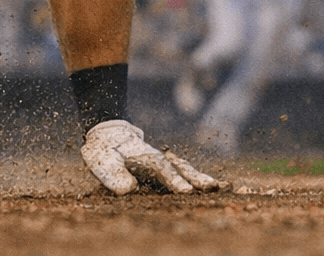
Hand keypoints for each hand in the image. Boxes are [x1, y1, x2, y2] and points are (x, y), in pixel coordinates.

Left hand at [80, 119, 225, 194]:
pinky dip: (199, 179)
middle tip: (213, 188)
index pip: (162, 170)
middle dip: (196, 179)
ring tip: (221, 187)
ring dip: (202, 179)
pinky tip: (215, 186)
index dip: (173, 180)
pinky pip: (185, 173)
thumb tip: (130, 189)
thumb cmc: (104, 150)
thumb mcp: (102, 162)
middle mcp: (159, 159)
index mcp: (144, 158)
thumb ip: (113, 175)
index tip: (185, 191)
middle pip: (180, 168)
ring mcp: (164, 163)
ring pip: (186, 170)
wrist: (109, 133)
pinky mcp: (165, 169)